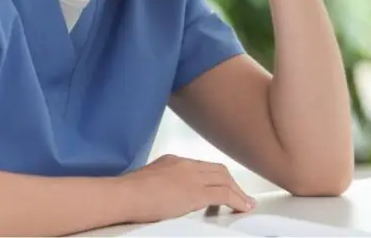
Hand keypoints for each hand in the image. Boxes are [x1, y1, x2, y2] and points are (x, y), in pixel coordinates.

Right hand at [118, 154, 255, 222]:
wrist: (125, 194)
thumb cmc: (128, 193)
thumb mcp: (147, 180)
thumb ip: (161, 182)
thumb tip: (165, 193)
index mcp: (173, 161)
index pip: (202, 166)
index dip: (217, 177)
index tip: (224, 186)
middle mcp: (185, 164)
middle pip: (218, 170)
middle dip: (232, 183)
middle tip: (241, 196)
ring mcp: (191, 177)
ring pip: (225, 180)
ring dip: (238, 193)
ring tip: (246, 204)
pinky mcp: (195, 193)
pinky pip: (224, 194)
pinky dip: (237, 201)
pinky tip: (242, 208)